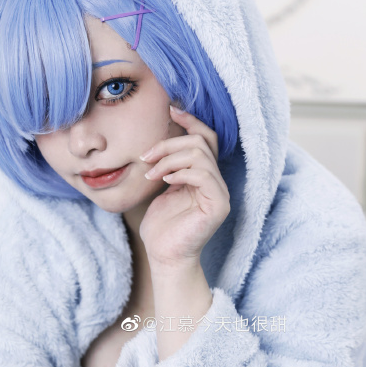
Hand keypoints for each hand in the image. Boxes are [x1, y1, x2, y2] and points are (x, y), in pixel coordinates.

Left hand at [138, 105, 230, 268]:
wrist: (163, 257)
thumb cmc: (161, 227)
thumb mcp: (162, 187)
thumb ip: (169, 164)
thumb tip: (162, 136)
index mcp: (205, 176)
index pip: (206, 138)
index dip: (191, 121)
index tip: (170, 110)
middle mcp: (216, 182)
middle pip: (202, 141)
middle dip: (169, 143)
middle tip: (145, 156)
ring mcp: (220, 193)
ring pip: (200, 155)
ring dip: (169, 158)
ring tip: (151, 173)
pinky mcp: (218, 205)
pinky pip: (203, 174)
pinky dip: (179, 172)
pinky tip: (164, 181)